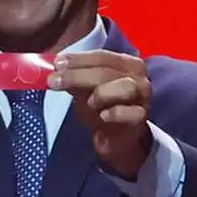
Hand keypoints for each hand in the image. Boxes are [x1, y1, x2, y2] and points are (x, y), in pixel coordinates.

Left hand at [48, 49, 153, 179]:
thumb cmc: (103, 108)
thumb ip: (73, 77)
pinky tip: (103, 117)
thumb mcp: (85, 90)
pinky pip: (130, 113)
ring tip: (89, 104)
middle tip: (54, 81)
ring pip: (125, 87)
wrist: (117, 140)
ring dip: (101, 94)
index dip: (78, 59)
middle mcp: (138, 77)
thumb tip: (53, 68)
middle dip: (77, 75)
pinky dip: (114, 113)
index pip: (102, 56)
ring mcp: (143, 97)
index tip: (56, 63)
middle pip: (107, 71)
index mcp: (126, 63)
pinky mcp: (141, 118)